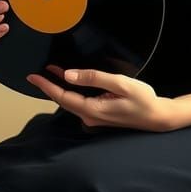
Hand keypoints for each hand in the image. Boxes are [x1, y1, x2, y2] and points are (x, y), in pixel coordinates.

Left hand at [26, 68, 175, 131]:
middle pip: (64, 100)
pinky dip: (71, 92)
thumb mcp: (120, 84)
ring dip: (60, 88)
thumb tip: (69, 75)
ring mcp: (94, 118)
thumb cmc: (143, 100)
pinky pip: (80, 102)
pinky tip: (70, 83)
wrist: (158, 117)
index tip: (32, 77)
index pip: (62, 96)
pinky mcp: (100, 116)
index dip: (46, 86)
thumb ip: (94, 78)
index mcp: (92, 109)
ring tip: (51, 73)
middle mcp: (90, 117)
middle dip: (50, 86)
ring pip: (71, 101)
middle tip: (37, 72)